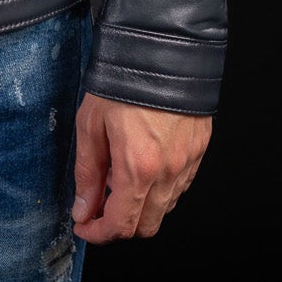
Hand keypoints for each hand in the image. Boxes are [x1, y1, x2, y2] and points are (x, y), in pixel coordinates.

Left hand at [71, 91, 210, 242]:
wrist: (162, 47)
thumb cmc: (123, 79)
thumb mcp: (90, 124)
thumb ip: (87, 173)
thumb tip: (82, 210)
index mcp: (139, 168)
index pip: (121, 225)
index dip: (98, 234)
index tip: (84, 227)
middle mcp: (169, 172)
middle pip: (146, 226)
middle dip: (119, 226)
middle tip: (97, 208)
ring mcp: (188, 162)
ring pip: (165, 209)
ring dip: (140, 208)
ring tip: (118, 180)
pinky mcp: (199, 150)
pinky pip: (180, 187)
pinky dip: (160, 191)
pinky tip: (142, 168)